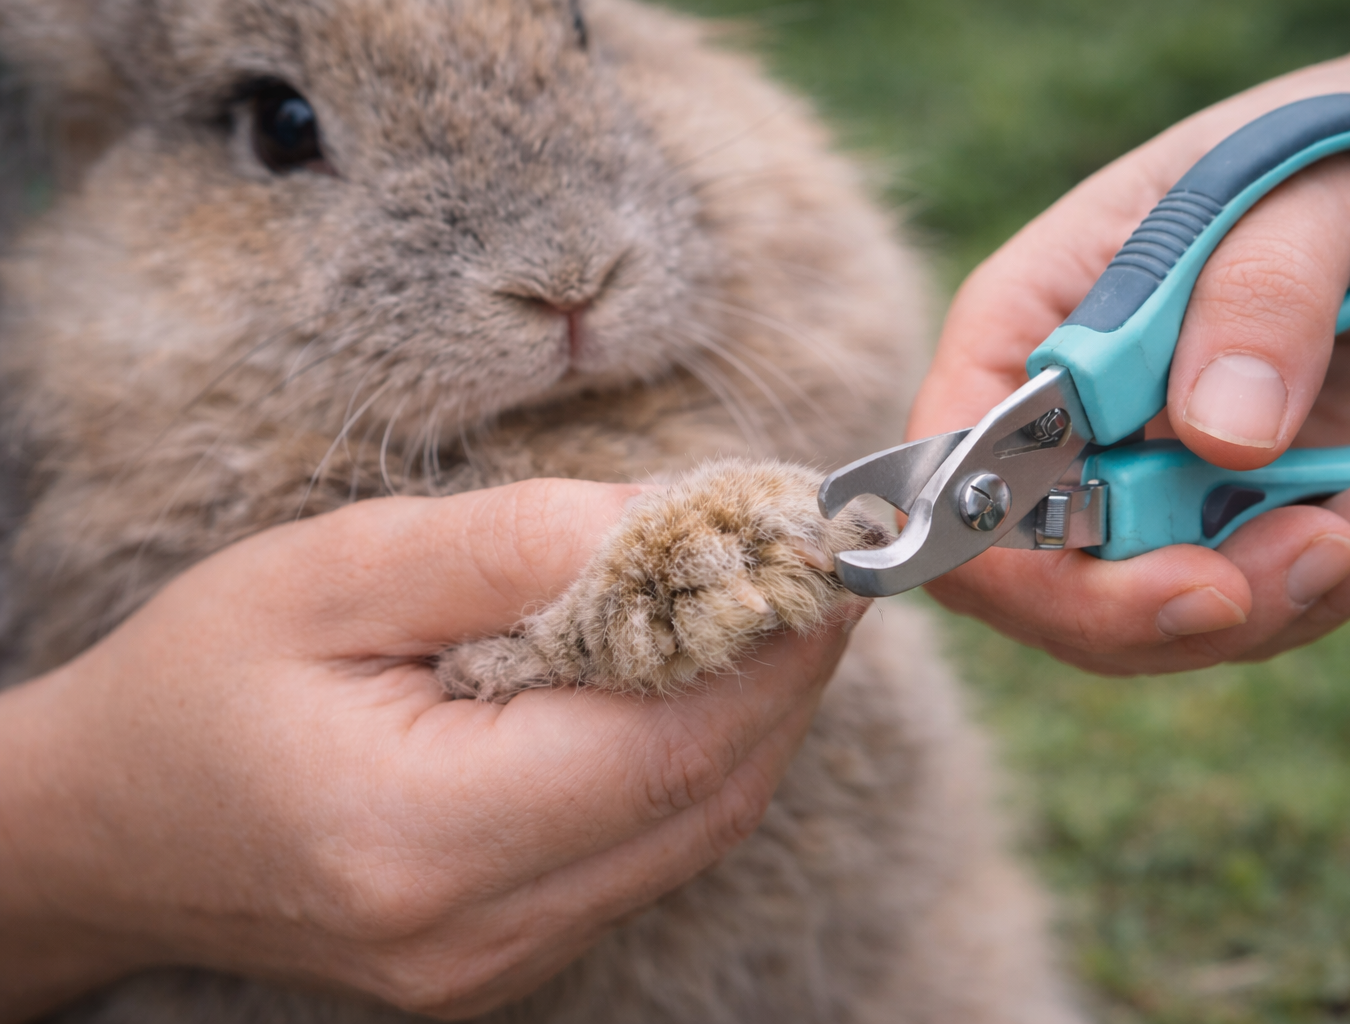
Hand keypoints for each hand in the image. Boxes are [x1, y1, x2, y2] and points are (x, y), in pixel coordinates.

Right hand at [0, 480, 862, 1020]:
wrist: (109, 829)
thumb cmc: (200, 683)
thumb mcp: (336, 574)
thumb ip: (513, 547)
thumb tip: (673, 522)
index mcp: (424, 835)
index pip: (667, 744)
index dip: (769, 645)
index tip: (823, 552)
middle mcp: (479, 930)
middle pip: (703, 797)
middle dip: (782, 675)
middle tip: (818, 570)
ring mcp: (499, 962)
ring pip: (692, 831)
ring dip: (750, 717)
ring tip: (773, 610)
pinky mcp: (507, 956)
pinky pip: (647, 854)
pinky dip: (693, 762)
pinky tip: (696, 684)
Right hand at [910, 8, 1349, 672]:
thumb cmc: (1333, 159)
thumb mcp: (1303, 191)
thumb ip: (1257, 296)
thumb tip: (1222, 440)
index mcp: (1021, 329)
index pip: (954, 479)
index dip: (1025, 559)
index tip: (1183, 579)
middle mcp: (1060, 430)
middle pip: (1043, 585)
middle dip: (1180, 607)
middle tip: (1325, 552)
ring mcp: (1142, 492)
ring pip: (1155, 621)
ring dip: (1286, 595)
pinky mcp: (1227, 530)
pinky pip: (1252, 610)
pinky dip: (1342, 582)